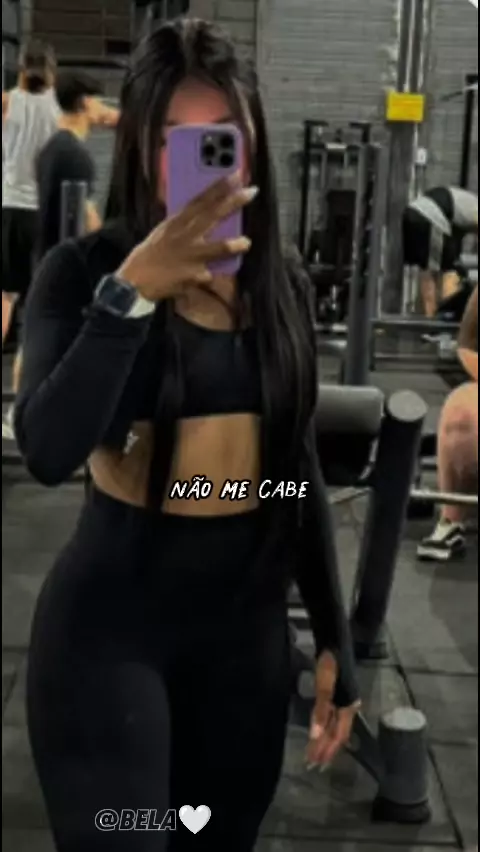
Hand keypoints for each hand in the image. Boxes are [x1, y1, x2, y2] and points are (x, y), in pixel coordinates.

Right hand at [117, 174, 256, 302]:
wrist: (135, 282)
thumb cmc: (150, 255)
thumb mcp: (164, 233)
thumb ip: (184, 225)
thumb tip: (204, 216)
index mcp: (176, 222)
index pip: (200, 200)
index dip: (219, 187)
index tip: (236, 175)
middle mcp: (184, 236)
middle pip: (211, 215)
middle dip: (233, 202)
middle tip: (251, 191)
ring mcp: (190, 256)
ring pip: (217, 248)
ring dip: (233, 245)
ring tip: (247, 242)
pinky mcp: (193, 276)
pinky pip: (209, 275)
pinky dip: (211, 276)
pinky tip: (211, 277)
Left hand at [306, 650, 360, 769]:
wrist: (334, 644)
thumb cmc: (330, 664)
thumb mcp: (325, 686)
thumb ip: (320, 710)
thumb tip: (315, 734)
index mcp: (348, 708)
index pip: (337, 735)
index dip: (328, 750)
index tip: (317, 763)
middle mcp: (347, 708)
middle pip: (336, 734)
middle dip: (325, 750)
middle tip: (313, 765)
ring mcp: (342, 703)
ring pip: (333, 728)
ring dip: (324, 742)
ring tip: (314, 756)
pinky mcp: (335, 697)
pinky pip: (330, 719)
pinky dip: (323, 730)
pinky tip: (319, 735)